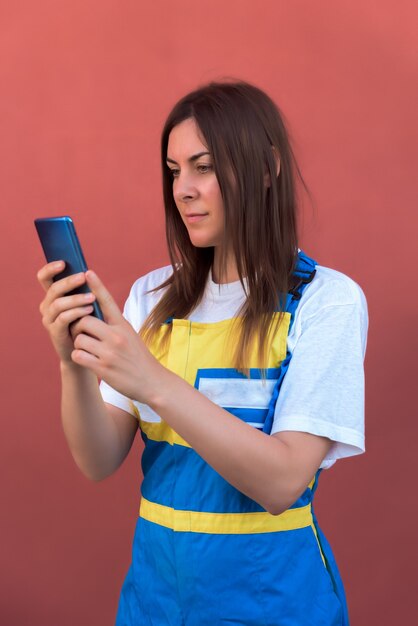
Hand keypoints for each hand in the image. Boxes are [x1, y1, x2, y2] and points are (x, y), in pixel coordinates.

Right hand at [37, 261, 96, 362]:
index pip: (44, 277)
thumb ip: (82, 289)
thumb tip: (88, 271)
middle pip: (53, 289)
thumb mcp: (84, 302)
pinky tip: (89, 309)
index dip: (50, 268)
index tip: (63, 262)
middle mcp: (47, 305)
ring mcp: (49, 319)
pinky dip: (76, 312)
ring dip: (76, 298)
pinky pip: (63, 318)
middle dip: (68, 282)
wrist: (86, 349)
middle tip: (83, 277)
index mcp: (53, 295)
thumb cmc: (87, 322)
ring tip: (92, 297)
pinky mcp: (55, 331)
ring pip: (58, 304)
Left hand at [70, 271, 165, 401]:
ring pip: (79, 339)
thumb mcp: (130, 335)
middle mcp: (117, 337)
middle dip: (78, 327)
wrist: (152, 382)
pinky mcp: (103, 368)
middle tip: (83, 333)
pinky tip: (88, 360)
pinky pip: (78, 356)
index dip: (96, 286)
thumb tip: (93, 312)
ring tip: (88, 350)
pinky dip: (79, 357)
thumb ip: (113, 325)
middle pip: (84, 321)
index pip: (107, 301)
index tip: (87, 272)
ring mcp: (110, 353)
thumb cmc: (138, 357)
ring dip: (79, 344)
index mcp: (123, 325)